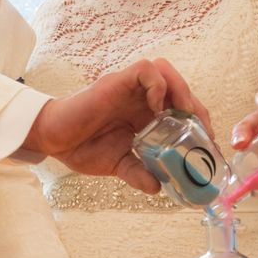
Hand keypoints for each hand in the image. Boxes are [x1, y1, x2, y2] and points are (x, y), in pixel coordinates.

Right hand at [23, 58, 211, 192]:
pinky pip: (145, 70)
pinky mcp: (116, 82)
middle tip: (200, 131)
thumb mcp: (118, 165)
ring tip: (182, 115)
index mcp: (143, 114)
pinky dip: (158, 86)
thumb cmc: (81, 147)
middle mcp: (139, 97)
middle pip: (179, 87)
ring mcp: (128, 88)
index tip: (205, 144)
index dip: (198, 121)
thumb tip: (158, 187)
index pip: (180, 107)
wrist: (52, 140)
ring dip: (180, 90)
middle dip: (195, 107)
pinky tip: (156, 108)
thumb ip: (139, 172)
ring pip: (165, 70)